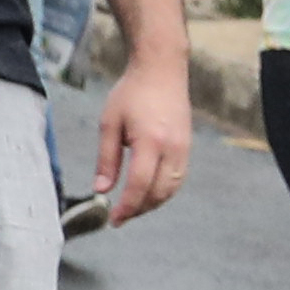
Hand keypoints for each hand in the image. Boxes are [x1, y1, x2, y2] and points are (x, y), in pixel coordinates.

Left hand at [88, 55, 193, 227]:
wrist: (161, 69)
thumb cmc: (131, 92)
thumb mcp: (109, 123)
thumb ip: (106, 159)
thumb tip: (102, 190)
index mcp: (150, 141)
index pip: (139, 185)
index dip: (126, 207)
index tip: (113, 220)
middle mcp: (172, 147)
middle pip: (158, 192)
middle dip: (139, 209)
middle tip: (119, 217)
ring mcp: (184, 147)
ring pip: (171, 188)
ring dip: (152, 203)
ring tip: (132, 207)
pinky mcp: (187, 146)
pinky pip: (178, 178)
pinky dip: (163, 191)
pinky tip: (147, 192)